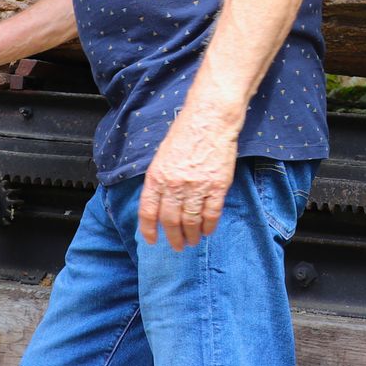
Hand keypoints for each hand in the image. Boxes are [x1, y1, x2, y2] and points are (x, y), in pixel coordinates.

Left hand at [138, 109, 239, 250]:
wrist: (210, 120)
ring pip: (191, 221)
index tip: (153, 241)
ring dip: (191, 235)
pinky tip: (208, 231)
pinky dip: (209, 226)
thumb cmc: (185, 133)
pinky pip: (211, 213)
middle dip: (174, 237)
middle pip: (171, 221)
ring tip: (193, 241)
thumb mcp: (162, 156)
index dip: (149, 230)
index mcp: (157, 176)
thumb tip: (159, 204)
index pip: (148, 211)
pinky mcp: (217, 186)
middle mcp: (174, 184)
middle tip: (178, 246)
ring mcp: (197, 186)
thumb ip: (159, 181)